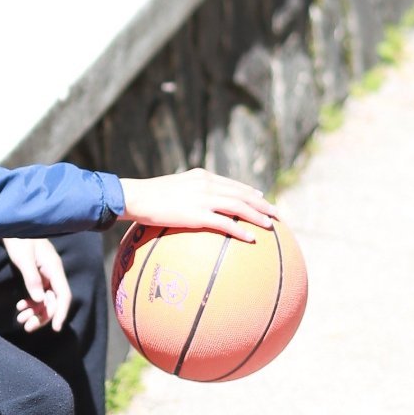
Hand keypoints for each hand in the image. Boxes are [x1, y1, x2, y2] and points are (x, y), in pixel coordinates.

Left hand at [4, 237, 71, 332]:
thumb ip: (32, 278)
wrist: (12, 226)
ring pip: (45, 300)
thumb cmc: (19, 238)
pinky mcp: (37, 275)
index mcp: (54, 268)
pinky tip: (20, 308)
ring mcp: (45, 274)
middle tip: (27, 327)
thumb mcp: (24, 258)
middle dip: (43, 316)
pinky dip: (31, 303)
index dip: (61, 312)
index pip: (63, 294)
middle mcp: (52, 273)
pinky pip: (38, 294)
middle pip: (54, 300)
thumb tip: (39, 300)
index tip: (55, 328)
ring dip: (35, 312)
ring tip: (21, 320)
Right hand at [118, 169, 277, 243]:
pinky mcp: (197, 214)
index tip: (262, 197)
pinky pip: (225, 223)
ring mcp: (203, 199)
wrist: (137, 197)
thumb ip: (189, 191)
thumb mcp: (174, 187)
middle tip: (276, 213)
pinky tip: (250, 238)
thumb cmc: (150, 196)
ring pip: (239, 206)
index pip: (232, 183)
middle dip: (262, 203)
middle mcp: (207, 184)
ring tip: (270, 225)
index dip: (250, 191)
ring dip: (257, 215)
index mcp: (202, 176)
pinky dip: (240, 229)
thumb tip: (196, 203)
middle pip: (242, 193)